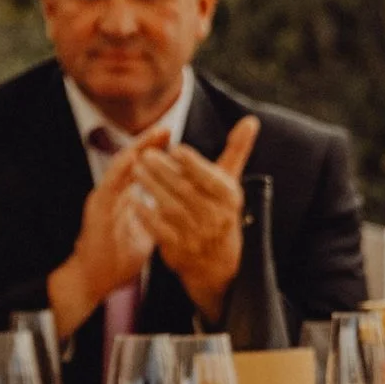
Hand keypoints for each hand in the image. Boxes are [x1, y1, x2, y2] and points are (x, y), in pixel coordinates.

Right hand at [61, 132, 170, 312]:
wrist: (93, 282)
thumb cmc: (116, 260)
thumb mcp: (144, 234)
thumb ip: (154, 218)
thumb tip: (173, 210)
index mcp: (121, 199)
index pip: (139, 170)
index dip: (154, 154)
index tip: (171, 140)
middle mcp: (110, 195)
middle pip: (130, 162)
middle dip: (148, 144)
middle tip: (166, 127)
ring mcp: (102, 201)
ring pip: (120, 167)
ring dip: (137, 149)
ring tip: (155, 135)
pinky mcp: (97, 211)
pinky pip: (109, 185)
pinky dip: (121, 169)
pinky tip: (133, 157)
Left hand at [141, 111, 258, 319]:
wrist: (218, 263)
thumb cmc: (220, 210)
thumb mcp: (230, 183)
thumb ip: (237, 151)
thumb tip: (251, 120)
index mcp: (229, 199)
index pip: (211, 180)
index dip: (194, 164)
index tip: (177, 148)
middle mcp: (216, 218)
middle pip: (187, 191)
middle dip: (165, 172)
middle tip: (146, 155)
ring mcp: (197, 236)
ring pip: (171, 208)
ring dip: (152, 188)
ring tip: (137, 170)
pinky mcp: (178, 250)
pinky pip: (160, 230)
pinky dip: (146, 214)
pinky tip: (133, 199)